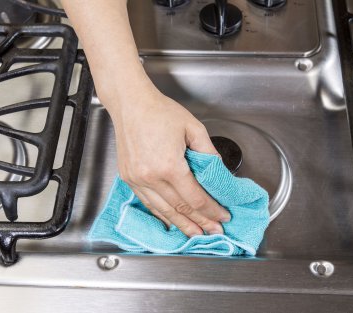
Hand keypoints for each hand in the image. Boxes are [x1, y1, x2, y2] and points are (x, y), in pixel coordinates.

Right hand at [108, 87, 230, 236]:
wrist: (130, 104)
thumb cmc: (159, 111)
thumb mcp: (193, 128)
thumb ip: (209, 153)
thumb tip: (219, 174)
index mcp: (169, 166)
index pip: (195, 198)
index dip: (211, 210)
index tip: (223, 216)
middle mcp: (151, 177)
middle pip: (180, 208)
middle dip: (200, 222)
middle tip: (214, 232)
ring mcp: (137, 180)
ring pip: (163, 210)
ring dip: (181, 225)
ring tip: (195, 234)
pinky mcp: (129, 178)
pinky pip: (148, 203)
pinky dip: (162, 214)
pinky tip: (171, 221)